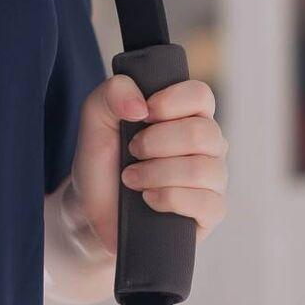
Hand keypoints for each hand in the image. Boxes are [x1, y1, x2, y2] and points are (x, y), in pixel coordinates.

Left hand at [69, 75, 227, 262]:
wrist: (91, 212)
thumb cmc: (102, 163)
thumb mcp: (96, 118)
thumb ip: (113, 93)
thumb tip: (141, 105)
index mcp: (188, 115)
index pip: (200, 95)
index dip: (170, 102)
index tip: (141, 115)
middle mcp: (208, 145)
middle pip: (202, 133)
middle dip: (154, 143)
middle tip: (131, 152)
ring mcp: (213, 178)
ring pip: (200, 169)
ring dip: (155, 173)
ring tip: (132, 179)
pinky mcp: (211, 212)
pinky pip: (204, 202)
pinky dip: (167, 199)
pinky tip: (149, 199)